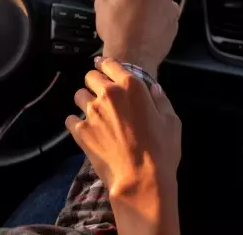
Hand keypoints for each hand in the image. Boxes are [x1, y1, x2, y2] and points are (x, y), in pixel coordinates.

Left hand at [66, 57, 180, 234]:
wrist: (140, 179)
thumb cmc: (161, 151)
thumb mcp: (171, 122)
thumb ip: (160, 100)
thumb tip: (153, 88)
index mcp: (131, 86)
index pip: (109, 64)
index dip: (105, 65)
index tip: (102, 67)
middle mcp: (108, 93)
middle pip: (90, 76)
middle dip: (94, 82)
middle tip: (100, 93)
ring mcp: (92, 112)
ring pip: (78, 95)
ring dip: (84, 101)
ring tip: (93, 113)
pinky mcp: (80, 130)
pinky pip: (70, 119)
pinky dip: (76, 123)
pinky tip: (84, 130)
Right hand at [95, 0, 179, 78]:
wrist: (132, 58)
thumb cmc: (116, 29)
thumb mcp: (101, 4)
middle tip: (131, 5)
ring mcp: (172, 9)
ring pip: (162, 2)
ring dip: (153, 8)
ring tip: (138, 21)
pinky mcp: (175, 24)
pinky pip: (166, 18)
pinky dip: (158, 22)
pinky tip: (145, 31)